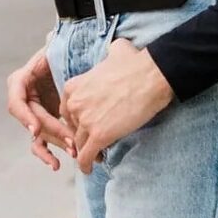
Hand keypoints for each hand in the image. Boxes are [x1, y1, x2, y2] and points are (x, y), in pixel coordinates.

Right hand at [6, 44, 73, 170]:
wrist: (76, 56)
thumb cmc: (65, 50)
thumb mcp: (56, 49)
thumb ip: (53, 48)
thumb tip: (50, 40)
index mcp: (22, 80)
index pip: (17, 101)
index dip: (25, 116)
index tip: (36, 129)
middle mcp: (24, 98)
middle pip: (33, 120)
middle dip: (52, 132)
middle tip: (72, 141)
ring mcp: (34, 113)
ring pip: (38, 135)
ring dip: (52, 146)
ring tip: (66, 156)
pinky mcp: (44, 123)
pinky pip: (43, 142)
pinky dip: (49, 153)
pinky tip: (57, 164)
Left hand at [61, 38, 173, 174]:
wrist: (150, 77)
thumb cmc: (136, 63)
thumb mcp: (116, 51)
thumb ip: (110, 52)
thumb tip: (117, 48)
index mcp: (74, 86)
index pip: (67, 110)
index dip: (77, 120)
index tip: (86, 126)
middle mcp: (75, 104)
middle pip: (72, 128)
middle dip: (80, 136)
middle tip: (92, 142)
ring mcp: (85, 121)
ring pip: (79, 143)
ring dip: (86, 152)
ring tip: (96, 157)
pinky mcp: (98, 136)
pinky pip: (86, 156)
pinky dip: (86, 165)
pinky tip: (90, 169)